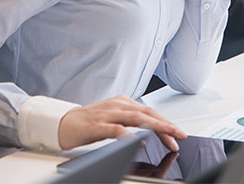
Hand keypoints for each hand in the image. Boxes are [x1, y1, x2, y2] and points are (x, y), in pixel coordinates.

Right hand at [57, 95, 186, 151]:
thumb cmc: (90, 122)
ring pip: (136, 118)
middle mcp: (118, 105)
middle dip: (166, 125)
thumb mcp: (114, 119)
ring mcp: (107, 114)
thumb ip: (131, 123)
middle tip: (180, 135)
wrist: (63, 123)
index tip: (178, 135)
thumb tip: (151, 134)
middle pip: (147, 114)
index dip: (166, 123)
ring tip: (168, 135)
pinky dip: (128, 134)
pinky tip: (137, 141)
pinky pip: (115, 129)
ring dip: (155, 127)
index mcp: (123, 103)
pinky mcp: (97, 125)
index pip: (150, 112)